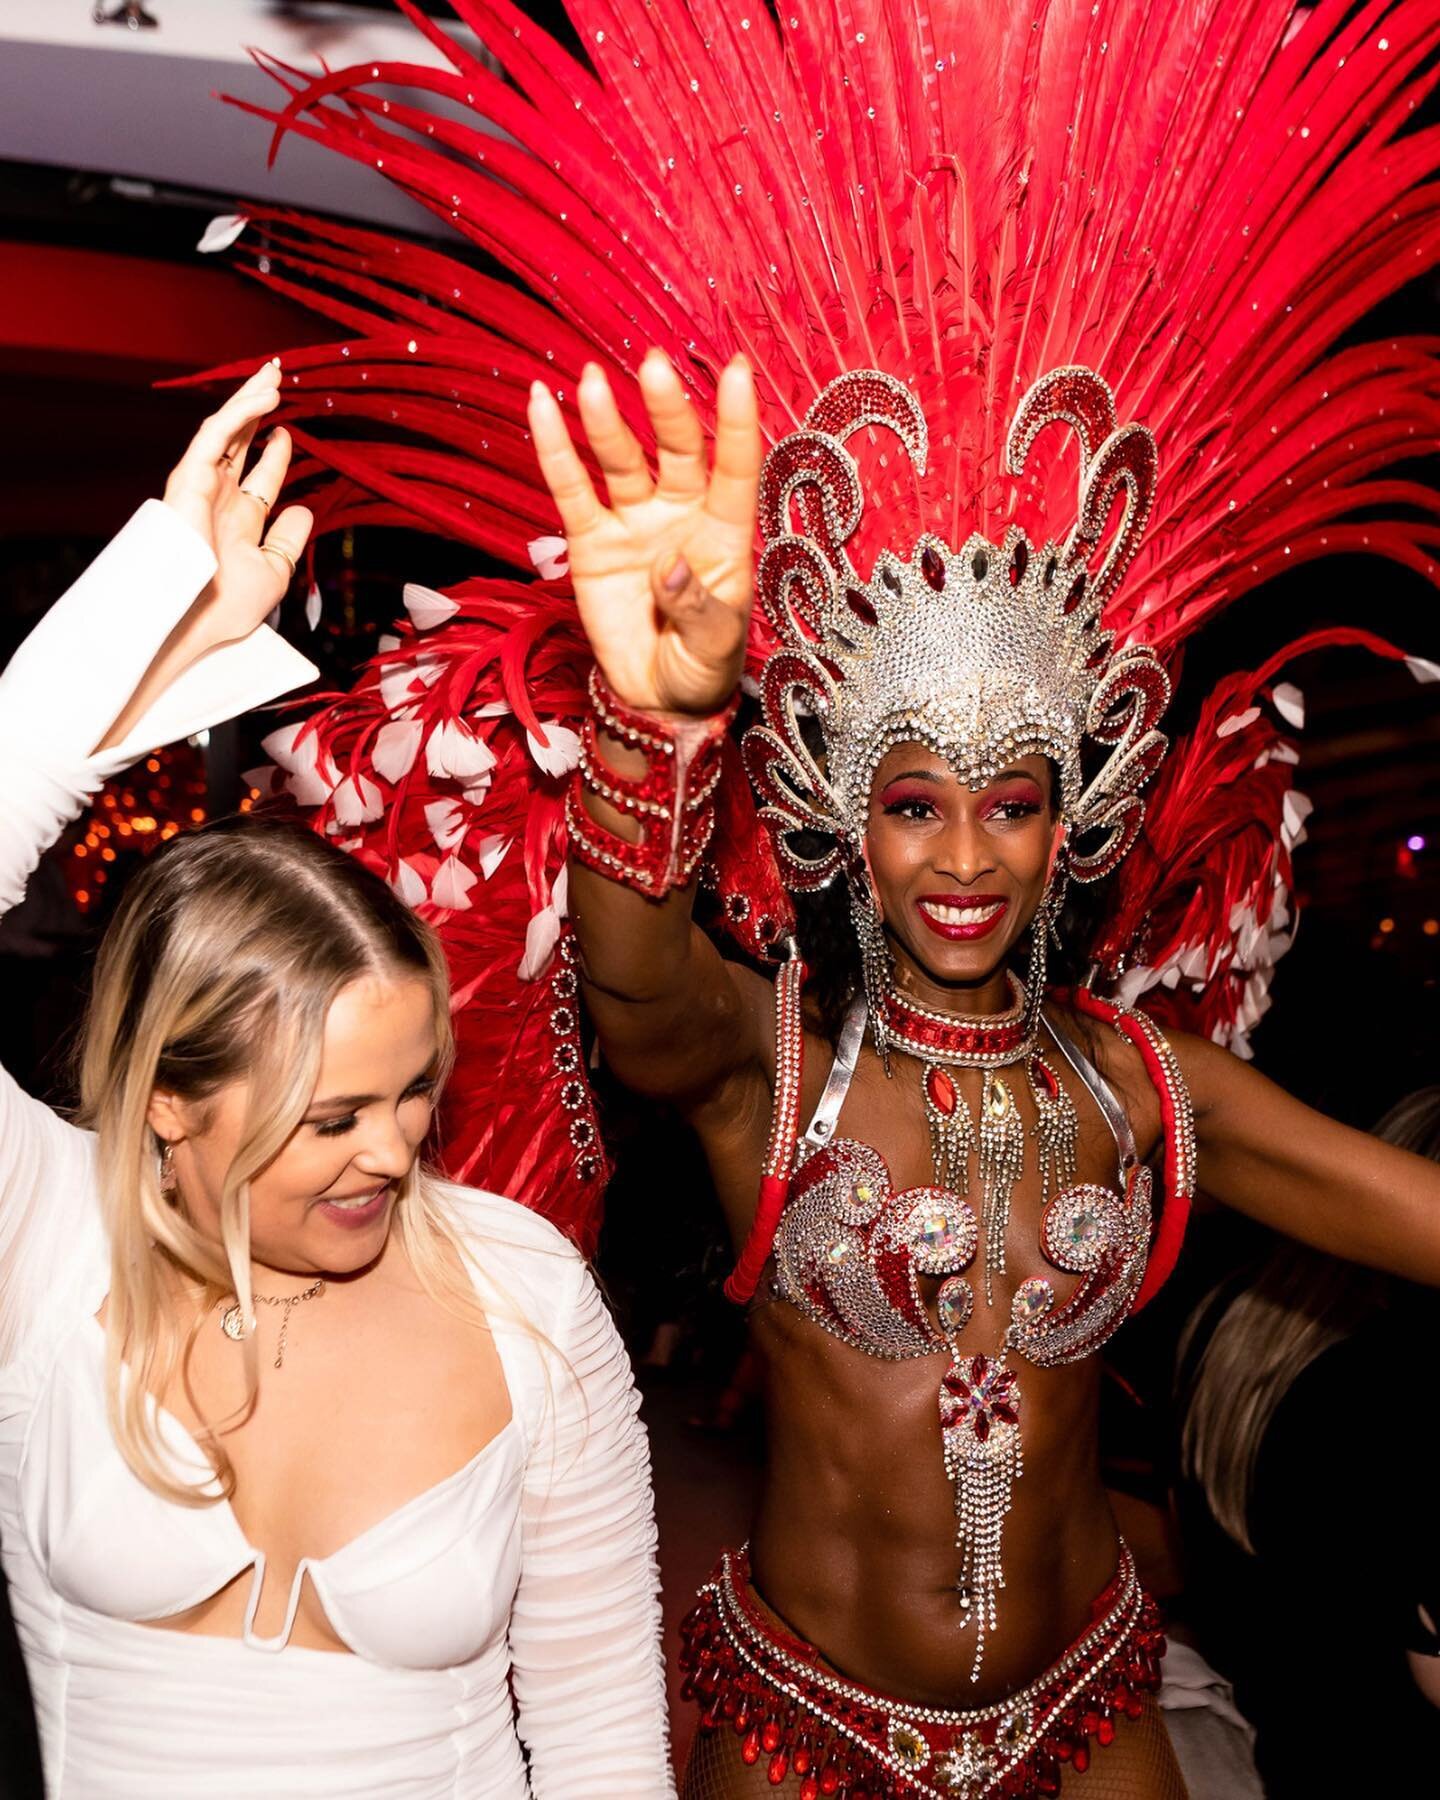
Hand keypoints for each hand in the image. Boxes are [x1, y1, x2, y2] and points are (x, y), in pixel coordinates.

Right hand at [161, 360, 313, 660]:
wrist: (194, 618)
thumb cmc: (227, 606)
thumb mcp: (273, 570)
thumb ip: (289, 539)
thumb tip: (304, 507)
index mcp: (239, 517)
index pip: (260, 473)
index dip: (276, 450)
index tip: (288, 432)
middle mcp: (220, 496)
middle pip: (241, 441)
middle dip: (257, 410)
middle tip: (275, 379)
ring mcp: (203, 485)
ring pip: (226, 430)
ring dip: (249, 401)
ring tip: (271, 375)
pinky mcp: (190, 478)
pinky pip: (215, 435)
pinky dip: (240, 415)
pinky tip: (264, 398)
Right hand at [527, 350, 760, 714]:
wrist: (656, 699)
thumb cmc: (701, 668)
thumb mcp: (714, 645)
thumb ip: (697, 605)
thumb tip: (670, 564)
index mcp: (723, 533)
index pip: (734, 468)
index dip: (736, 422)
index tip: (738, 371)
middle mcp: (680, 514)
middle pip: (676, 450)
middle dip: (666, 409)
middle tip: (653, 366)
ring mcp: (634, 522)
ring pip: (620, 461)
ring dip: (607, 422)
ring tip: (593, 382)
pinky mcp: (590, 541)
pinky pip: (571, 489)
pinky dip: (555, 449)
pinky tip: (541, 404)